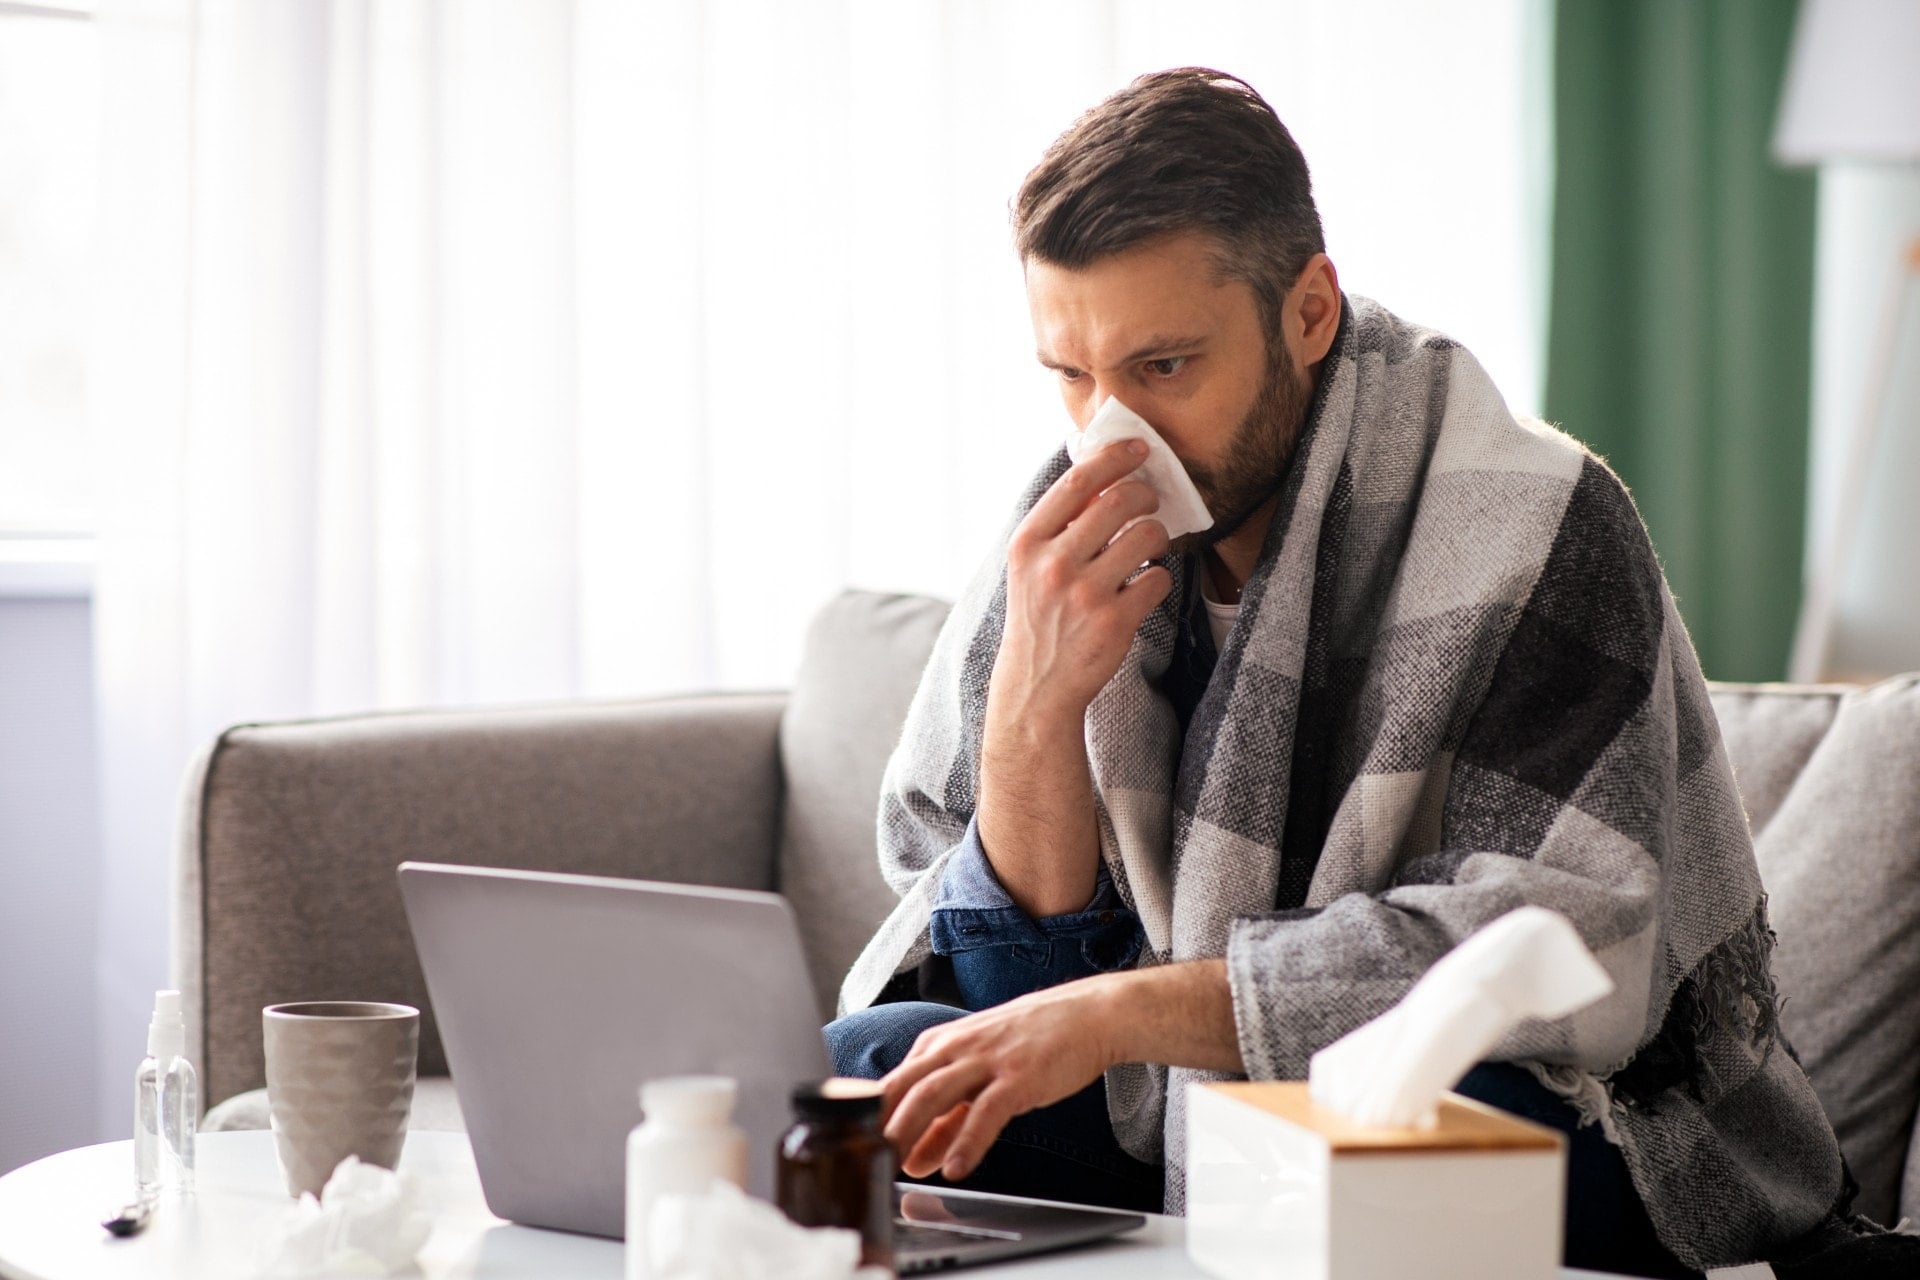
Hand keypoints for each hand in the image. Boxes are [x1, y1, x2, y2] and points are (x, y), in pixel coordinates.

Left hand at [879, 979, 1117, 1181]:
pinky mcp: (1019, 1076)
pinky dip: (967, 1141)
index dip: (870, 1118)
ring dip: (909, 1131)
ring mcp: (987, 1059)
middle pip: (903, 1087)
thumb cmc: (1032, 1043)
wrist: (1087, 1015)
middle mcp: (956, 1046)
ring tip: (894, 1166)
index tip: (856, 1151)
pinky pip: (986, 1111)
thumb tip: (915, 1159)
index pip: (892, 1083)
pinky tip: (955, 1168)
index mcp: (941, 1043)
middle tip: (865, 1163)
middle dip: (880, 1126)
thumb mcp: (982, 1076)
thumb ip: (946, 1120)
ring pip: (934, 1094)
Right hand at [990, 440, 1173, 727]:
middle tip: (1150, 501)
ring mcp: (1085, 594)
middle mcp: (1054, 565)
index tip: (1139, 447)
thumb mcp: (1030, 566)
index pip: (1078, 481)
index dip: (1114, 456)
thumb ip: (1059, 525)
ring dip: (1158, 536)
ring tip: (1148, 548)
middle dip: (1145, 494)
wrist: (1038, 685)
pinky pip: (1159, 577)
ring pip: (1148, 535)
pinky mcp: (1115, 621)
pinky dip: (1157, 579)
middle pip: (1120, 500)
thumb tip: (1104, 474)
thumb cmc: (1039, 616)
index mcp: (1028, 543)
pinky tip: (1141, 589)